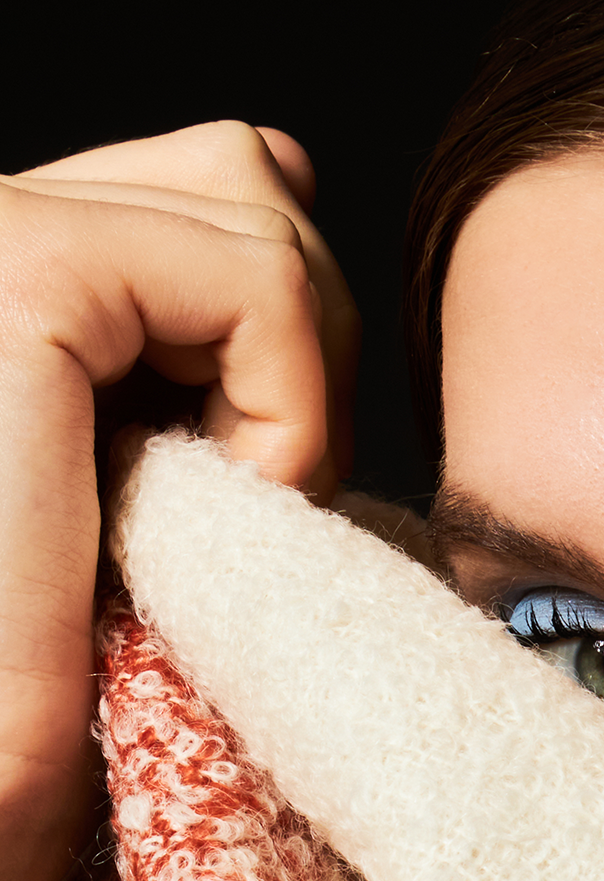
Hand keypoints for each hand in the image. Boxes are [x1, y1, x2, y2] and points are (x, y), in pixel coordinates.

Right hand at [0, 121, 358, 880]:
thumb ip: (194, 335)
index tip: (245, 502)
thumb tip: (289, 162)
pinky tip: (223, 519)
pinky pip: (256, 279)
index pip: (205, 188)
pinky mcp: (16, 275)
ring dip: (291, 384)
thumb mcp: (145, 492)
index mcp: (1, 282)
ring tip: (216, 521)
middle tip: (242, 519)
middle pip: (238, 177)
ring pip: (258, 207)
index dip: (281, 345)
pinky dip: (288, 410)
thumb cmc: (37, 718)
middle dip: (297, 353)